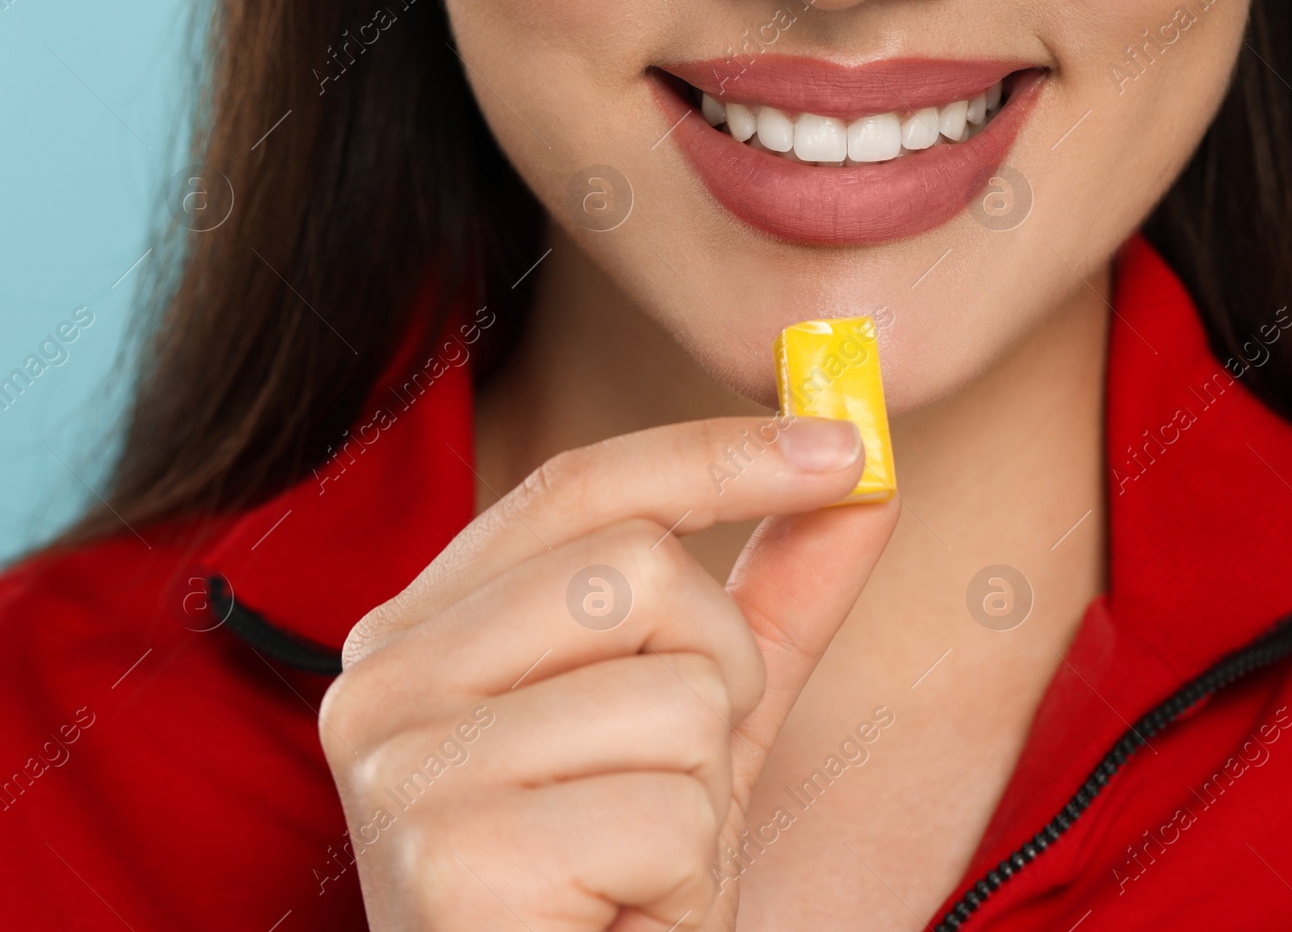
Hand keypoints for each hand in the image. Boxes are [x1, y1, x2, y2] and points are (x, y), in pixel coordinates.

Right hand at [319, 415, 900, 929]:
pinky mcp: (450, 862)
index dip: (721, 456)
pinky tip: (615, 916)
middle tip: (675, 780)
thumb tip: (866, 472)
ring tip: (635, 864)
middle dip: (719, 677)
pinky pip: (665, 816)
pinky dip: (682, 880)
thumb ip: (772, 597)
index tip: (847, 446)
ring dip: (702, 798)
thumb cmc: (614, 881)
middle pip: (640, 573)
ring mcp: (403, 768)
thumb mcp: (702, 722)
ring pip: (675, 697)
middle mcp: (386, 679)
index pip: (580, 489)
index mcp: (427, 626)